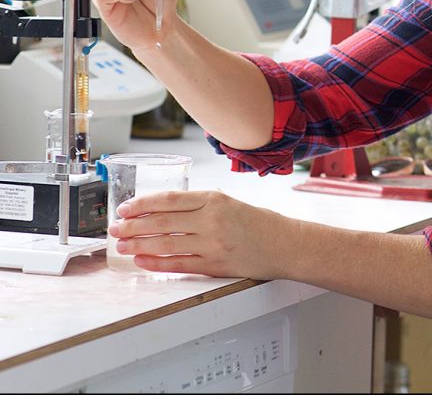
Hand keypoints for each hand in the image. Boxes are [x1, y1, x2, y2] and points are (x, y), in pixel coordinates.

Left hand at [108, 189, 295, 277]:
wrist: (283, 244)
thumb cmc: (258, 222)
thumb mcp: (229, 203)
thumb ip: (200, 206)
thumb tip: (162, 212)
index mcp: (214, 199)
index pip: (169, 200)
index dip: (143, 204)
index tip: (125, 208)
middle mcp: (211, 219)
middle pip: (161, 222)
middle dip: (133, 225)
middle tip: (115, 228)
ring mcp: (211, 243)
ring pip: (165, 244)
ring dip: (139, 245)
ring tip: (122, 245)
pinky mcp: (213, 265)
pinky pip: (178, 264)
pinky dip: (156, 263)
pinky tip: (142, 261)